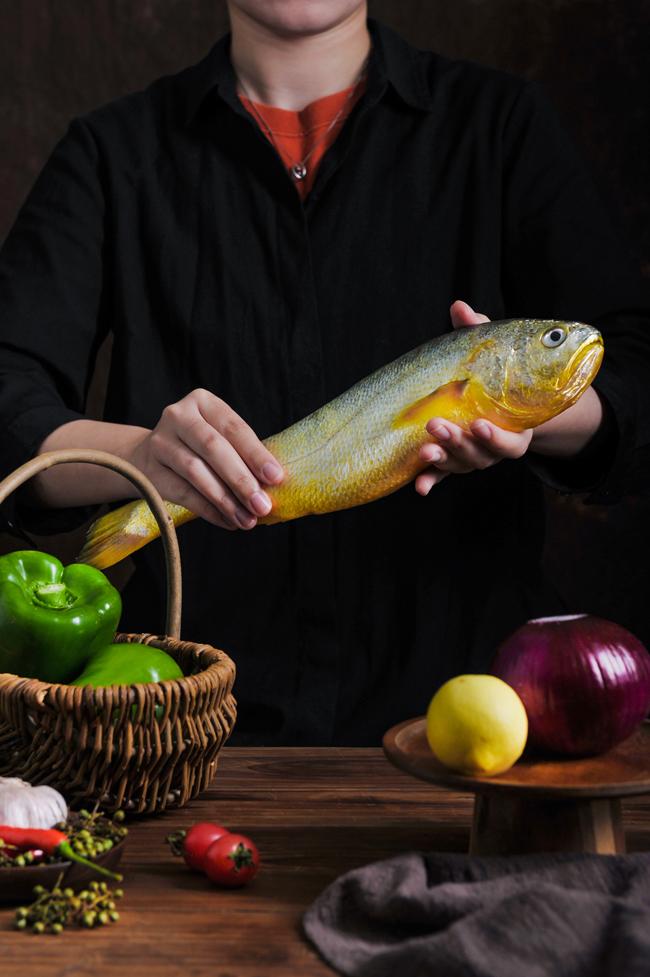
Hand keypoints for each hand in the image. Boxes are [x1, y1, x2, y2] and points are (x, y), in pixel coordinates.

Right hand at [127, 389, 283, 530]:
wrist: (148, 457)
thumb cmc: (198, 447)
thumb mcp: (220, 438)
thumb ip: (243, 455)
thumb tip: (272, 486)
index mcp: (202, 402)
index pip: (233, 428)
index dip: (256, 453)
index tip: (276, 477)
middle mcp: (178, 416)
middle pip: (213, 448)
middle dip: (241, 479)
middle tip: (262, 505)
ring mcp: (159, 442)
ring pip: (196, 472)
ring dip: (226, 500)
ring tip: (247, 519)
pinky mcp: (149, 470)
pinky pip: (183, 493)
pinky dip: (209, 510)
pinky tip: (228, 521)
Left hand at [414, 301, 532, 495]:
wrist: (501, 399)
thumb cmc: (499, 375)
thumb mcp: (494, 355)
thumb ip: (478, 333)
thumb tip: (458, 306)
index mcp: (515, 428)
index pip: (511, 443)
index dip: (495, 437)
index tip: (479, 424)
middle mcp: (494, 449)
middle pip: (479, 455)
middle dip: (458, 443)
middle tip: (437, 427)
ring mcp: (472, 457)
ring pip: (460, 465)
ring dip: (442, 460)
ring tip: (424, 450)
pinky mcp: (452, 461)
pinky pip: (442, 475)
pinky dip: (431, 480)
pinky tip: (419, 487)